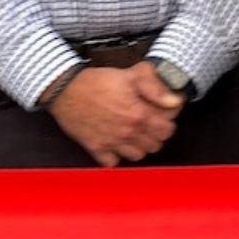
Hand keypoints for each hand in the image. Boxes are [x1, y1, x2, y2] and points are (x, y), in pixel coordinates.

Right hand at [47, 66, 182, 167]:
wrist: (64, 89)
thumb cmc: (95, 81)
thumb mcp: (129, 75)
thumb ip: (155, 88)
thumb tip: (174, 100)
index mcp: (138, 114)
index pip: (167, 130)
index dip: (167, 123)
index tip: (162, 117)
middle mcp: (127, 132)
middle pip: (155, 146)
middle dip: (155, 135)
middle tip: (148, 125)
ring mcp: (112, 142)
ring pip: (138, 156)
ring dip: (139, 146)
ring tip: (134, 135)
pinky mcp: (96, 148)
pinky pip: (113, 162)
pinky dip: (116, 156)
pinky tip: (116, 144)